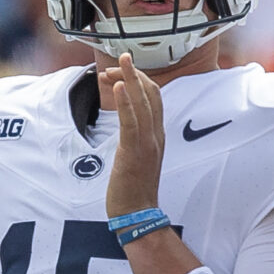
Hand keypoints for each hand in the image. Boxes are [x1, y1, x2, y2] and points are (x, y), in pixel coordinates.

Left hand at [101, 52, 164, 221]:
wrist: (138, 215)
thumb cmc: (133, 190)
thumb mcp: (136, 159)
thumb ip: (135, 141)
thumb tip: (127, 130)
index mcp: (156, 135)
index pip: (154, 98)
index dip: (138, 81)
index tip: (118, 73)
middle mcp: (156, 135)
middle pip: (151, 94)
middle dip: (134, 73)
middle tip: (120, 58)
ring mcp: (147, 143)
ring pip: (143, 103)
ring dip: (130, 79)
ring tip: (121, 61)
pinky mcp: (134, 152)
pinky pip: (132, 122)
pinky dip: (126, 102)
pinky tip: (117, 87)